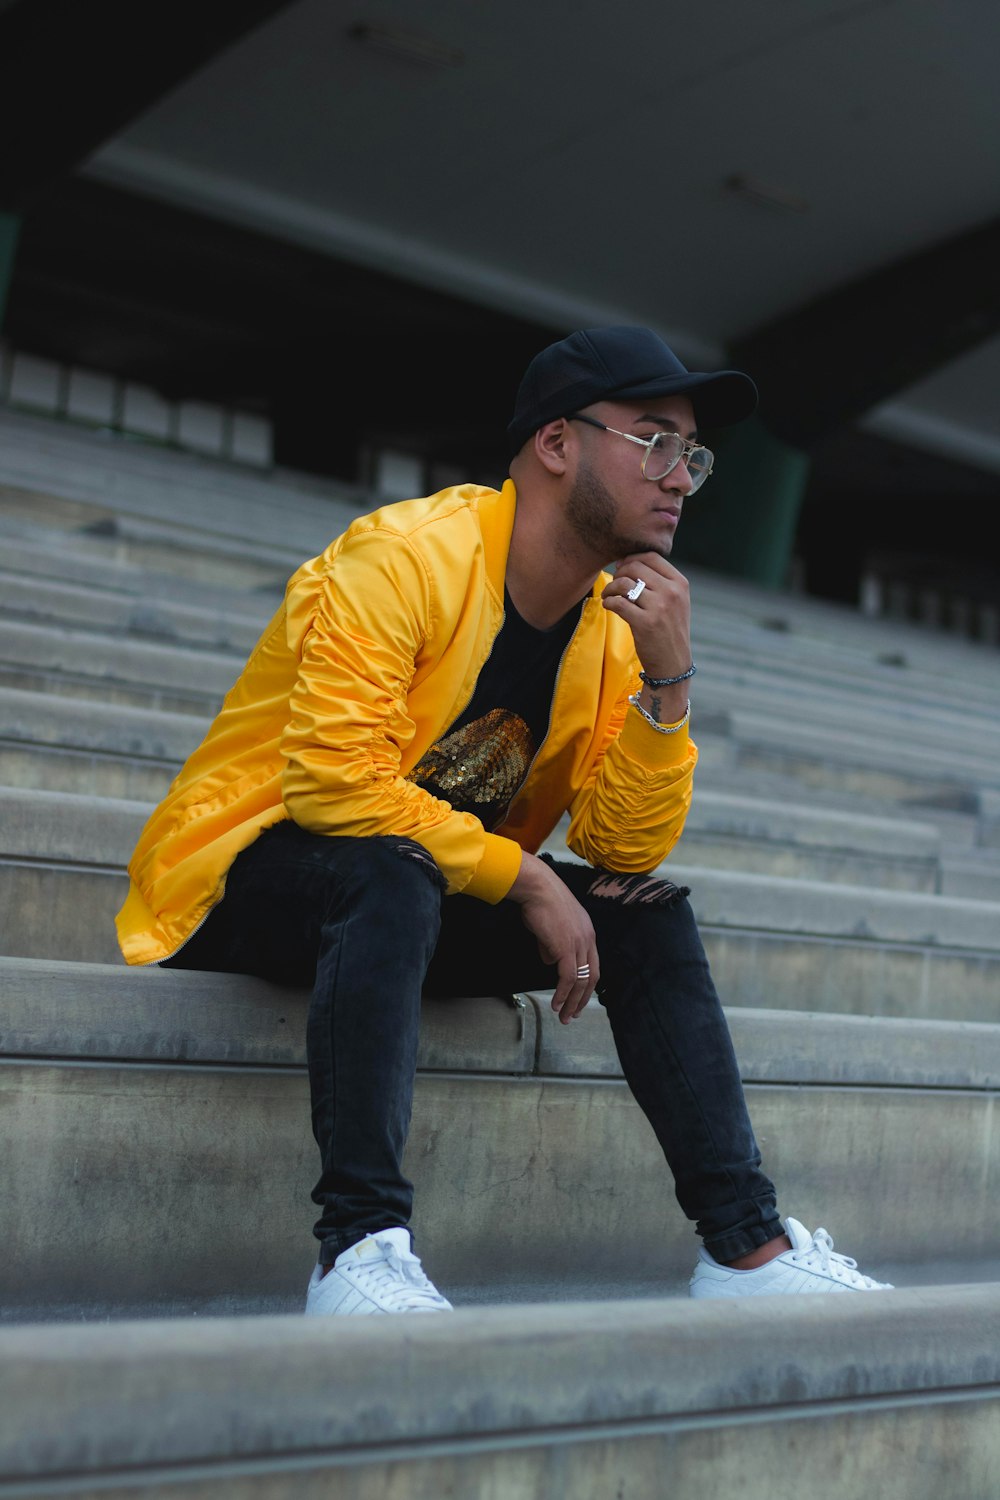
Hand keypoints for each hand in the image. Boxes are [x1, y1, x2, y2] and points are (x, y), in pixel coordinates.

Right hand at [507, 852, 598, 1023]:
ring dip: (571, 1002)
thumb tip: (550, 961)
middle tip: (573, 1015)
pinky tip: (556, 1004)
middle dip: (582, 999)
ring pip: (581, 981)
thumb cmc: (539, 901)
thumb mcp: (550, 925)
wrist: (538, 887)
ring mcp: (579, 944)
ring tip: (563, 1016)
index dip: (587, 985)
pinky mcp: (566, 948)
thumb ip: (552, 944)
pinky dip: (562, 994)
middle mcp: (588, 939)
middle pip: (592, 977)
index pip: (593, 965)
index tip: (578, 999)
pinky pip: (568, 978)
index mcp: (588, 932)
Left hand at [601, 552, 691, 683]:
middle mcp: (671, 592)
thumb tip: (626, 562)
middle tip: (614, 584)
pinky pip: (618, 603)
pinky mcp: (645, 623)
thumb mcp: (675, 601)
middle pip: (635, 567)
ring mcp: (659, 607)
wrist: (673, 662)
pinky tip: (608, 605)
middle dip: (619, 573)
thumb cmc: (669, 629)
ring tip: (608, 596)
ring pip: (624, 584)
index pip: (651, 557)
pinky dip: (608, 602)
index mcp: (680, 583)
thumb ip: (658, 581)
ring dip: (610, 588)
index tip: (622, 567)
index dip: (632, 558)